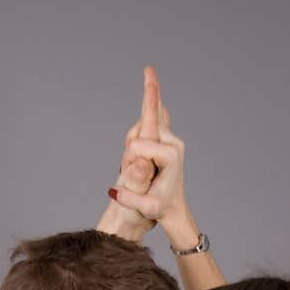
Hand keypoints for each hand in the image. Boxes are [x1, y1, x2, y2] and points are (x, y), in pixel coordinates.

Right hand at [108, 67, 188, 234]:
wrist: (174, 210)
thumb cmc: (161, 209)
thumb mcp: (147, 208)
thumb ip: (130, 199)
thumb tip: (115, 191)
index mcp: (170, 156)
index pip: (137, 146)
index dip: (128, 161)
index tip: (131, 175)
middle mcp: (173, 143)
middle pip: (143, 125)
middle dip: (134, 137)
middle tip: (148, 78)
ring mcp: (171, 139)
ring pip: (147, 120)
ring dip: (136, 131)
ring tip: (140, 137)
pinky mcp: (167, 139)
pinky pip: (156, 115)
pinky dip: (152, 101)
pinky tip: (151, 81)